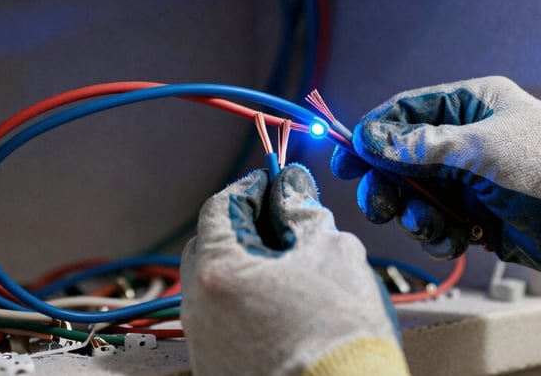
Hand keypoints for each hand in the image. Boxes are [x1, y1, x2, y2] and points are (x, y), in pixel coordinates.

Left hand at [180, 164, 408, 375]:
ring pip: (214, 285)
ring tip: (287, 268)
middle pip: (209, 245)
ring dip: (243, 265)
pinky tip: (281, 306)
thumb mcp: (331, 252)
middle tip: (280, 223)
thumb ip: (303, 210)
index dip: (250, 188)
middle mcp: (199, 309)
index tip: (272, 182)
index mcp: (219, 272)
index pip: (221, 207)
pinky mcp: (216, 368)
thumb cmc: (341, 334)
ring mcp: (205, 343)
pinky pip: (221, 320)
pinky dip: (243, 302)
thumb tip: (292, 187)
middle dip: (242, 226)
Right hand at [332, 76, 540, 275]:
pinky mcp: (471, 214)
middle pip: (400, 157)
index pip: (406, 112)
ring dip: (413, 212)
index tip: (346, 156)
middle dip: (386, 182)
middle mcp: (463, 139)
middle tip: (377, 201)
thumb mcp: (480, 149)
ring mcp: (466, 179)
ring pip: (413, 194)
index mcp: (470, 106)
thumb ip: (420, 146)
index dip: (372, 133)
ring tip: (429, 222)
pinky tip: (457, 237)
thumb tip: (367, 138)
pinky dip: (437, 233)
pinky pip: (434, 222)